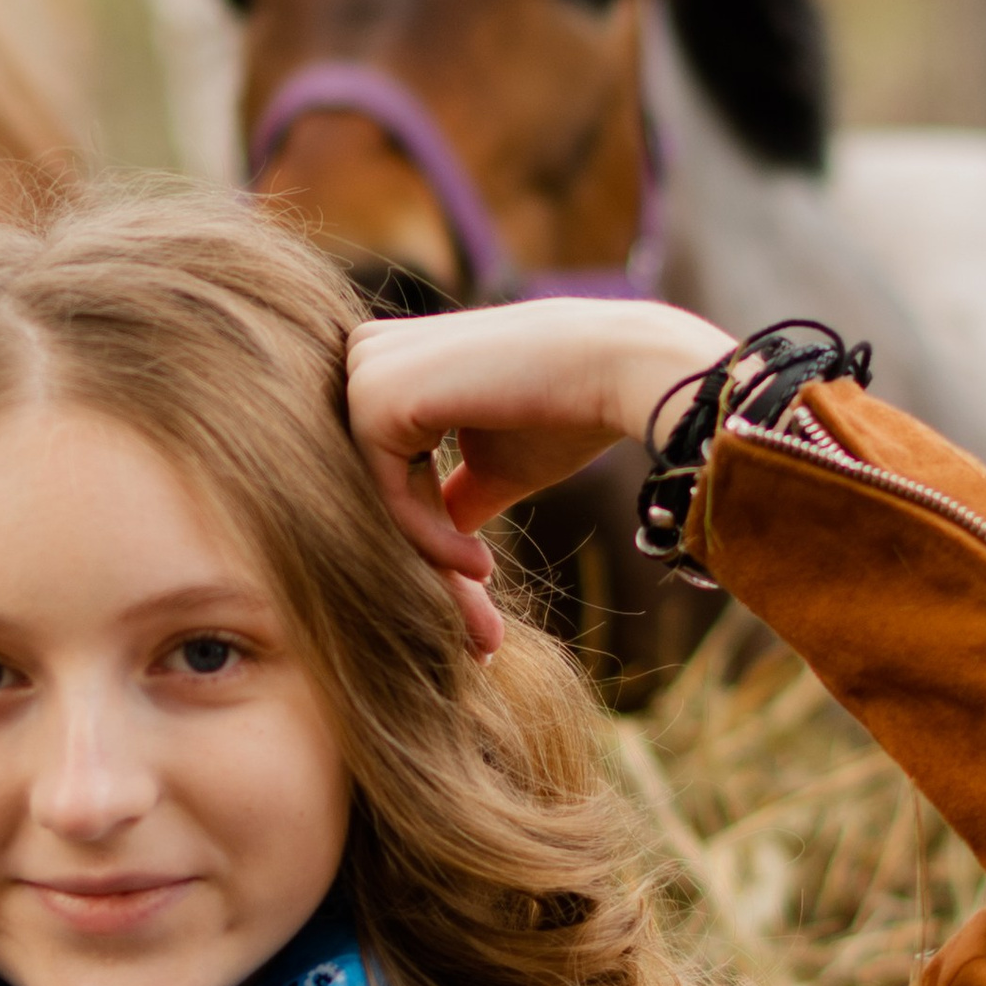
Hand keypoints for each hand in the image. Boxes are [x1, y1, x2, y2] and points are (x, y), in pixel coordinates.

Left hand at [347, 300, 733, 653]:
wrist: (619, 369)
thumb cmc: (568, 411)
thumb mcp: (493, 464)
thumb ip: (449, 495)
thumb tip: (430, 540)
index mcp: (393, 358)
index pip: (386, 464)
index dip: (430, 532)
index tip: (478, 590)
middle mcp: (367, 355)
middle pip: (373, 483)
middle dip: (425, 558)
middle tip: (478, 629)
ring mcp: (365, 368)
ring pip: (374, 495)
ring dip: (430, 559)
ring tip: (483, 611)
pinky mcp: (375, 393)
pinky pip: (386, 494)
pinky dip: (431, 540)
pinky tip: (482, 566)